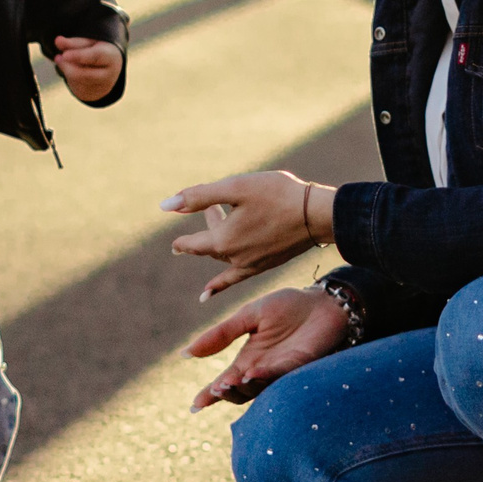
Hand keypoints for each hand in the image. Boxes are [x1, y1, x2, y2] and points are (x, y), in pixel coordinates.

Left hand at [52, 36, 122, 103]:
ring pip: (77, 81)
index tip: (65, 55)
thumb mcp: (88, 43)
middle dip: (67, 66)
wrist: (108, 68)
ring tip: (62, 59)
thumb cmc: (97, 50)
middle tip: (57, 57)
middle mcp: (109, 75)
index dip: (79, 56)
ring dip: (66, 70)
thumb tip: (57, 40)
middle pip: (83, 74)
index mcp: (111, 56)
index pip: (95, 57)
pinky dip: (69, 77)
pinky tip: (70, 70)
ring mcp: (101, 88)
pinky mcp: (91, 95)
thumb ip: (73, 43)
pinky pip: (75, 87)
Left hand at [160, 171, 334, 299]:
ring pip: (224, 256)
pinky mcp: (265, 265)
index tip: (174, 243)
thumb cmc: (277, 195)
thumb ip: (198, 196)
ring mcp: (251, 265)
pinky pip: (235, 278)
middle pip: (210, 246)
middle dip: (209, 226)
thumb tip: (165, 205)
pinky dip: (219, 284)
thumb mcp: (235, 188)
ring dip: (219, 240)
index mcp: (223, 240)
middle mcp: (234, 258)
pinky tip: (207, 294)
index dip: (183, 240)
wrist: (317, 215)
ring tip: (222, 224)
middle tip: (212, 208)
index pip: (192, 243)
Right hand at [185, 287, 350, 409]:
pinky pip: (279, 375)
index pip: (225, 382)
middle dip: (227, 393)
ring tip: (229, 382)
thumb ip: (220, 334)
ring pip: (258, 390)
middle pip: (240, 392)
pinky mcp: (300, 365)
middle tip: (218, 387)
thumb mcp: (248, 315)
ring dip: (243, 387)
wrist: (322, 302)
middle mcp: (262, 370)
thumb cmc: (287, 307)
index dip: (210, 395)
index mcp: (248, 359)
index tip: (195, 405)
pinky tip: (253, 372)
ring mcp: (281, 371)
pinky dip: (264, 375)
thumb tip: (187, 353)